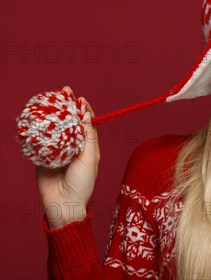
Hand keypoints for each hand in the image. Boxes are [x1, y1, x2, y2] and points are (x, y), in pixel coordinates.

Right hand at [35, 85, 99, 228]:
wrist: (63, 205)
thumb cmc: (82, 184)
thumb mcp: (90, 159)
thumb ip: (88, 137)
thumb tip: (86, 115)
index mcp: (88, 146)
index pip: (86, 122)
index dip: (82, 109)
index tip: (78, 97)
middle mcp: (73, 145)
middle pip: (69, 122)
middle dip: (66, 107)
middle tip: (62, 91)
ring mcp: (58, 150)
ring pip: (55, 128)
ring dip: (52, 115)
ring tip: (49, 100)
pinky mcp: (42, 157)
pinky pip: (39, 141)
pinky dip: (37, 130)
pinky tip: (34, 118)